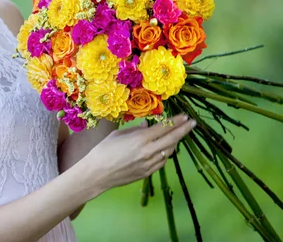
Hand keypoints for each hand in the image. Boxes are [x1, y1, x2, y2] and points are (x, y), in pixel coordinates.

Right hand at [79, 114, 195, 191]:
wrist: (97, 173)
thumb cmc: (103, 150)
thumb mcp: (118, 134)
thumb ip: (135, 130)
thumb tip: (147, 125)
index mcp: (140, 139)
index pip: (164, 128)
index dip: (176, 121)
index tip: (185, 116)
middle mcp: (148, 151)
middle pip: (172, 139)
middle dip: (184, 130)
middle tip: (192, 123)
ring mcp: (149, 164)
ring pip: (169, 151)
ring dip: (175, 142)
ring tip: (178, 135)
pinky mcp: (147, 173)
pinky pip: (162, 161)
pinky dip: (166, 154)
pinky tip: (165, 149)